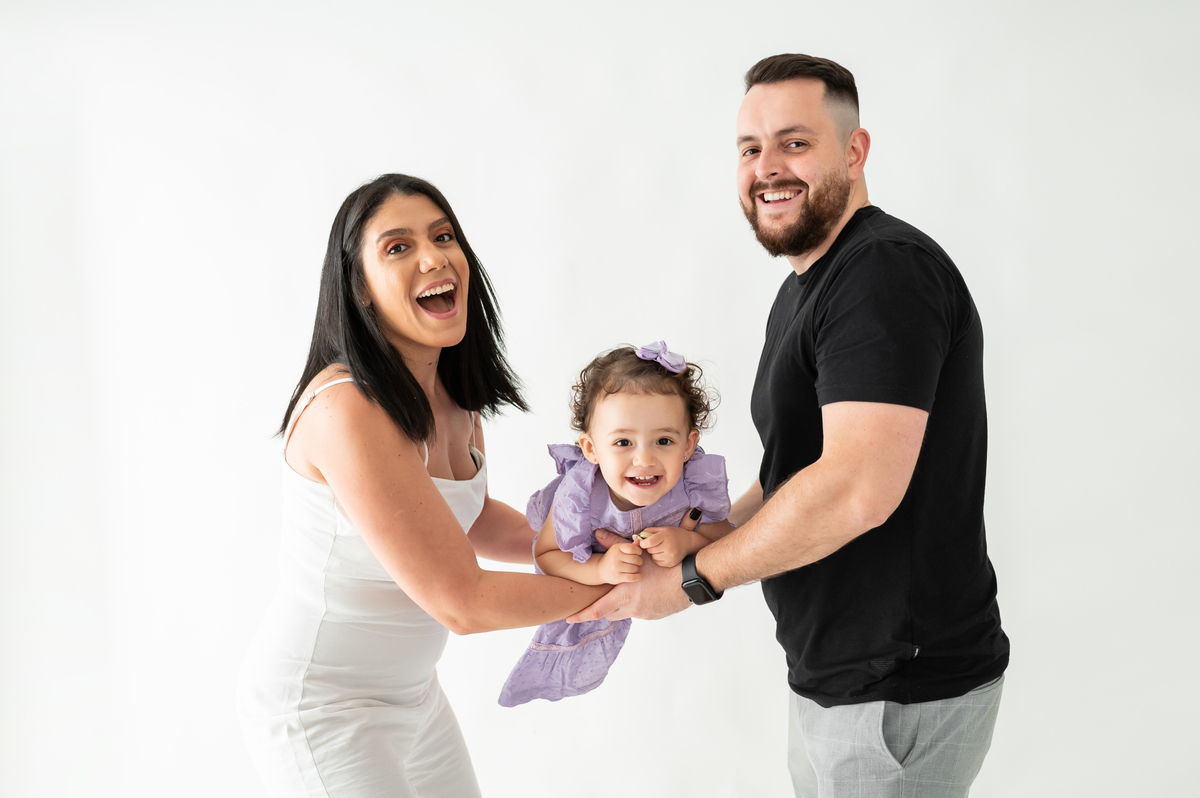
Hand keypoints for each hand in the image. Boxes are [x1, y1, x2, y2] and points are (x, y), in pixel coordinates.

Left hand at [566, 508, 702, 621]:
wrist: (691, 580)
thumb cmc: (666, 565)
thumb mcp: (639, 555)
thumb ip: (615, 544)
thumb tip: (598, 533)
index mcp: (625, 594)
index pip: (597, 609)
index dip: (582, 615)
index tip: (569, 617)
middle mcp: (632, 607)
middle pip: (609, 613)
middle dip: (603, 607)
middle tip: (600, 598)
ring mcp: (644, 613)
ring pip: (625, 612)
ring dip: (622, 603)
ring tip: (629, 589)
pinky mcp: (654, 615)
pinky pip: (640, 611)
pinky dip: (637, 603)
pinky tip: (646, 591)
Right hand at [597, 536, 642, 583]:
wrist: (600, 569)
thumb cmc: (613, 558)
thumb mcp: (619, 549)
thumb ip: (630, 546)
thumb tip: (639, 541)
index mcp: (616, 548)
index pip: (632, 548)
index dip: (638, 551)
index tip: (639, 553)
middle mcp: (615, 557)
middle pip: (635, 559)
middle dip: (639, 561)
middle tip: (638, 562)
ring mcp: (615, 568)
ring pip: (634, 568)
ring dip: (637, 569)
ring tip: (635, 568)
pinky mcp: (617, 577)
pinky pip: (632, 577)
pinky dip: (638, 576)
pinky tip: (640, 575)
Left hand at [637, 526, 697, 567]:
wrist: (688, 542)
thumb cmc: (673, 534)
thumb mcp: (662, 529)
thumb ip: (648, 532)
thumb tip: (637, 538)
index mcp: (665, 536)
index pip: (649, 542)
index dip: (643, 543)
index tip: (643, 543)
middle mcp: (669, 547)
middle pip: (650, 550)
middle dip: (649, 547)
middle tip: (655, 544)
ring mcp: (670, 556)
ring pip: (653, 557)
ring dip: (653, 553)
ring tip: (660, 548)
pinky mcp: (671, 563)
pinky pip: (657, 562)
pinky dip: (658, 558)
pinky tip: (663, 553)